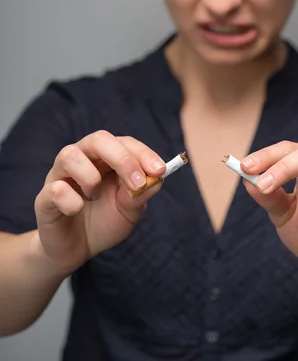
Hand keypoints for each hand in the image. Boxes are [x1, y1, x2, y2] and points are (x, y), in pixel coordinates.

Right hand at [34, 131, 165, 273]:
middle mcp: (82, 158)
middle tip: (138, 183)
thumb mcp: (129, 211)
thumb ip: (140, 195)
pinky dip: (71, 201)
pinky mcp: (45, 197)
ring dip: (91, 178)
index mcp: (105, 157)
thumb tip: (156, 180)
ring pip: (70, 155)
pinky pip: (55, 189)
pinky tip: (77, 209)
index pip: (125, 142)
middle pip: (98, 139)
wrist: (77, 250)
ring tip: (95, 197)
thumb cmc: (104, 221)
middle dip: (122, 159)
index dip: (143, 153)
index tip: (160, 170)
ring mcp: (60, 175)